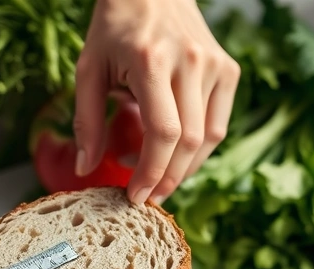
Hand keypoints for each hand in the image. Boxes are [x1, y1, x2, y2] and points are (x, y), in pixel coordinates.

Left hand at [74, 0, 239, 204]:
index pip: (163, 133)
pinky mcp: (228, 69)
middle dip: (167, 178)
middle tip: (146, 196)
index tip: (135, 195)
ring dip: (184, 169)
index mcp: (152, 61)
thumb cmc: (115, 27)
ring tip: (158, 177)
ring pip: (209, 139)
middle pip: (189, 143)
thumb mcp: (89, 68)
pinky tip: (175, 153)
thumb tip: (85, 168)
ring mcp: (215, 65)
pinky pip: (219, 124)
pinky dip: (199, 148)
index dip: (151, 171)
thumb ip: (86, 120)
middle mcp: (191, 62)